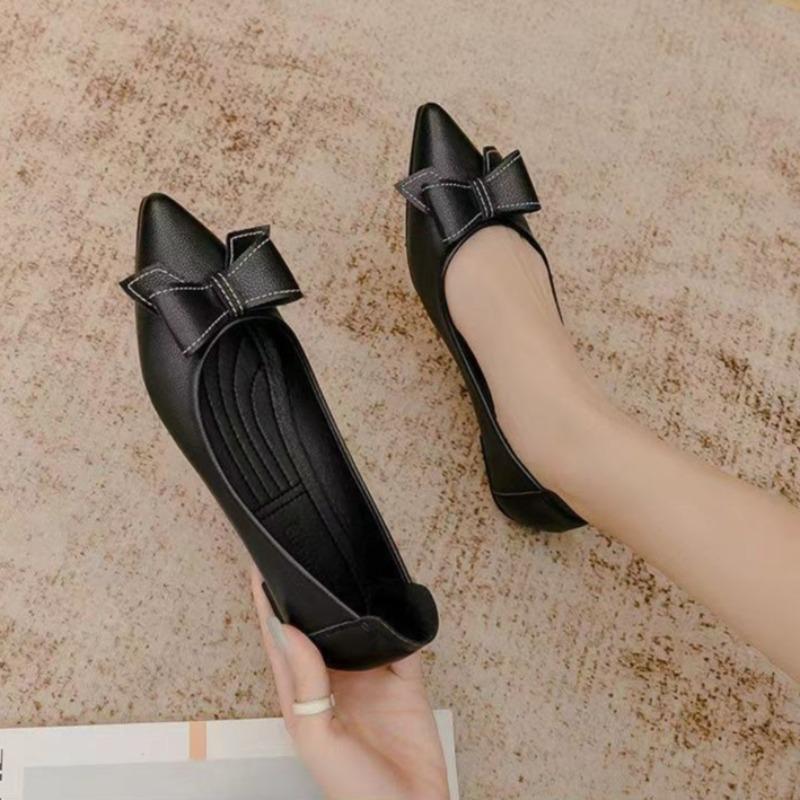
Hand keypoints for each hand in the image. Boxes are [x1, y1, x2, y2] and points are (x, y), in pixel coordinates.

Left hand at [250, 567, 448, 799]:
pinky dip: (397, 620)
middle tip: (302, 556)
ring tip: (343, 566)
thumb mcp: (320, 739)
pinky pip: (401, 640)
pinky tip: (392, 600)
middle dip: (309, 595)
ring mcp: (371, 678)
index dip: (268, 606)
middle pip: (318, 627)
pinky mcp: (405, 680)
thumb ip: (304, 685)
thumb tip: (288, 631)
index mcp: (304, 695)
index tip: (260, 570)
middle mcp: (335, 680)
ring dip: (352, 602)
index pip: (280, 641)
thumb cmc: (356, 792)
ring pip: (358, 628)